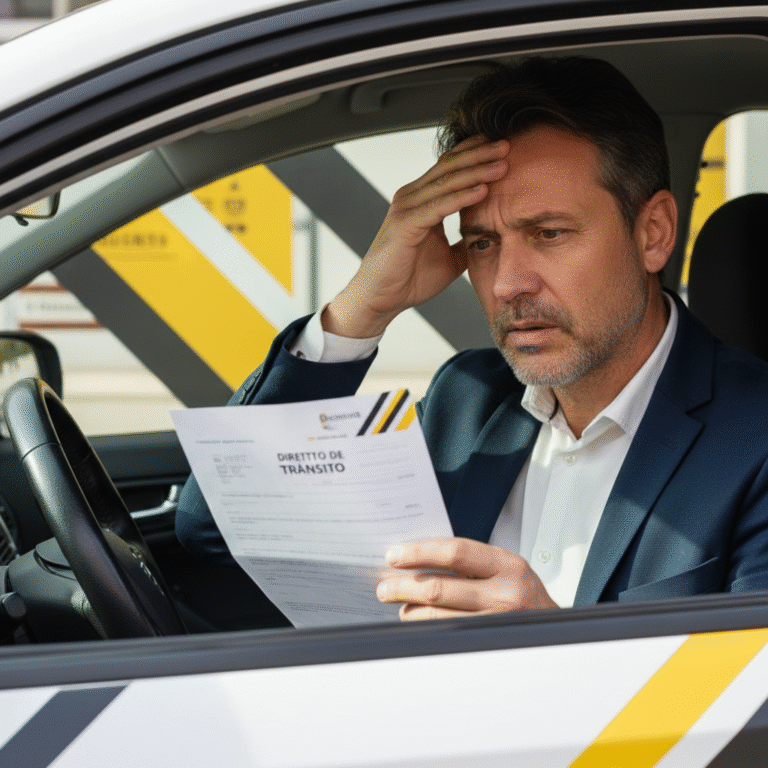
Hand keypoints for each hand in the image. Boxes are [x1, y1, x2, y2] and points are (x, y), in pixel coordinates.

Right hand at [323, 136, 509, 337]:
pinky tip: (482, 190)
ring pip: (446, 182)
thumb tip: (490, 239)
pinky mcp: (405, 224)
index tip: (501, 147)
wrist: (381, 299)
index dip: (475, 154)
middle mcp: (412, 198)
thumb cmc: (408, 279)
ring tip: (502, 164)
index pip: (449, 168)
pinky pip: (439, 206)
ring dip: (476, 171)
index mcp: (421, 201)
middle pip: (449, 167)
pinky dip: (461, 197)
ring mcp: (406, 208)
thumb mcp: (449, 258)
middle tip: (507, 145)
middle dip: (480, 154)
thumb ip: (465, 242)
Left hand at [376, 537, 557, 620]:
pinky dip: (424, 628)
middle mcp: (505, 595)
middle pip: (438, 588)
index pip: (454, 553)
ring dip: (409, 610)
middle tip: (385, 586)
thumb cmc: (524, 595)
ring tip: (399, 604)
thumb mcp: (505, 568)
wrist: (558, 631)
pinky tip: (416, 620)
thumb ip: (470, 562)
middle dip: (402, 586)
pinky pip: (444, 636)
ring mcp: (496, 624)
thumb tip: (417, 558)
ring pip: (436, 618)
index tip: (395, 556)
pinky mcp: (487, 646)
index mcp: (507, 566)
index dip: (419, 553)